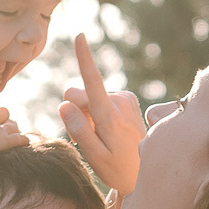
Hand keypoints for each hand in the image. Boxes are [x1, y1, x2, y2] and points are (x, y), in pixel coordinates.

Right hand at [0, 106, 28, 159]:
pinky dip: (23, 140)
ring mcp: (0, 130)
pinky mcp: (6, 142)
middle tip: (0, 122)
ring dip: (13, 127)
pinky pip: (19, 139)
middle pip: (2, 113)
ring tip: (13, 130)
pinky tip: (26, 140)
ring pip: (13, 125)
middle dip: (2, 117)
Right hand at [59, 33, 144, 195]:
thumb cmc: (117, 169)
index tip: (80, 36)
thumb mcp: (95, 157)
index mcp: (109, 115)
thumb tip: (64, 104)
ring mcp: (124, 98)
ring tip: (102, 137)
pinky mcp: (127, 99)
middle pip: (77, 94)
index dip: (84, 58)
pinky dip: (98, 113)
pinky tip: (109, 130)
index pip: (93, 82)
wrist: (144, 173)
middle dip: (75, 112)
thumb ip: (79, 130)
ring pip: (88, 98)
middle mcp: (118, 100)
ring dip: (88, 116)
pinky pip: (99, 98)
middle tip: (89, 138)